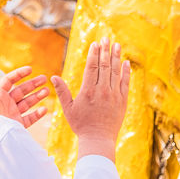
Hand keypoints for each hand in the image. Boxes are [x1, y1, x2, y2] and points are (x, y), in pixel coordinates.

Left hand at [0, 64, 50, 126]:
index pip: (9, 81)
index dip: (19, 74)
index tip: (30, 69)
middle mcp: (6, 103)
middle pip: (21, 90)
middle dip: (33, 84)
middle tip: (44, 78)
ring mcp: (12, 114)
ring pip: (27, 103)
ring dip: (37, 96)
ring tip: (47, 90)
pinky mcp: (17, 125)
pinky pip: (30, 118)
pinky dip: (37, 114)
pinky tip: (45, 109)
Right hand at [52, 38, 129, 158]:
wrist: (98, 140)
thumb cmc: (81, 125)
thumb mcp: (68, 108)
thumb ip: (62, 91)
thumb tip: (53, 77)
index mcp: (88, 91)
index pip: (92, 67)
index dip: (94, 54)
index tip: (95, 43)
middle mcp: (102, 91)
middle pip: (105, 66)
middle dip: (105, 51)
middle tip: (106, 38)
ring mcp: (114, 96)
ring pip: (116, 72)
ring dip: (116, 57)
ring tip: (116, 45)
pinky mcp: (122, 101)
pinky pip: (125, 83)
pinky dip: (126, 72)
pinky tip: (126, 63)